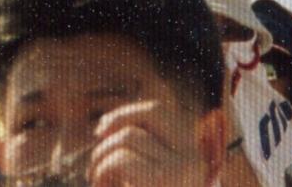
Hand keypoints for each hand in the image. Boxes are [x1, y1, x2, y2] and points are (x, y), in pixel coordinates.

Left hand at [88, 101, 208, 186]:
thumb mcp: (154, 173)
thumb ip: (141, 150)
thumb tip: (103, 128)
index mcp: (196, 149)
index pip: (158, 111)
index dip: (125, 113)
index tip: (100, 129)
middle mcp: (194, 153)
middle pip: (149, 114)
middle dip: (115, 125)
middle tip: (95, 159)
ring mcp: (182, 165)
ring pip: (127, 137)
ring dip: (102, 158)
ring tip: (98, 181)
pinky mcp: (163, 178)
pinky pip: (120, 159)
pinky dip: (102, 171)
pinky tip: (103, 186)